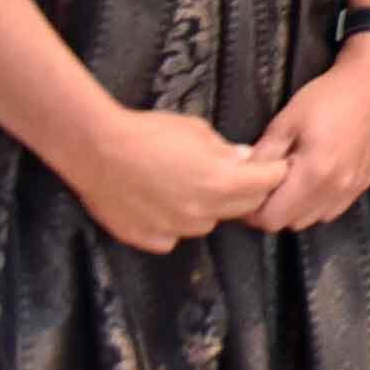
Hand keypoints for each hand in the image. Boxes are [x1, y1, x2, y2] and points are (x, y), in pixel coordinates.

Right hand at [56, 104, 277, 253]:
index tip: (272, 167)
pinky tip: (162, 203)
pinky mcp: (148, 239)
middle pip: (243, 207)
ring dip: (209, 208)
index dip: (272, 172)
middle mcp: (202, 212)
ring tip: (189, 186)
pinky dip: (174, 223)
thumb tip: (244, 160)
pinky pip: (173, 236)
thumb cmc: (147, 132)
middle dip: (247, 191)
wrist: (96, 149)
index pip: (267, 184)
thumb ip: (226, 151)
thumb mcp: (197, 131)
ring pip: (208, 223)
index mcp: (221, 182)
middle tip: (237, 176)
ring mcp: (174, 229)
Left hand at [241, 42, 369, 230]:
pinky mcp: (364, 182)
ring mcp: (353, 187)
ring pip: (314, 219)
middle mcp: (336, 188)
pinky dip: (318, 204)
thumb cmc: (327, 96)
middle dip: (273, 210)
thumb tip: (243, 177)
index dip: (253, 211)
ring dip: (297, 209)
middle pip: (291, 223)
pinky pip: (334, 209)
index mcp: (314, 173)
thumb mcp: (286, 121)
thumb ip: (263, 155)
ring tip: (290, 182)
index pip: (272, 218)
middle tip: (266, 185)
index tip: (248, 193)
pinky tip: (314, 180)